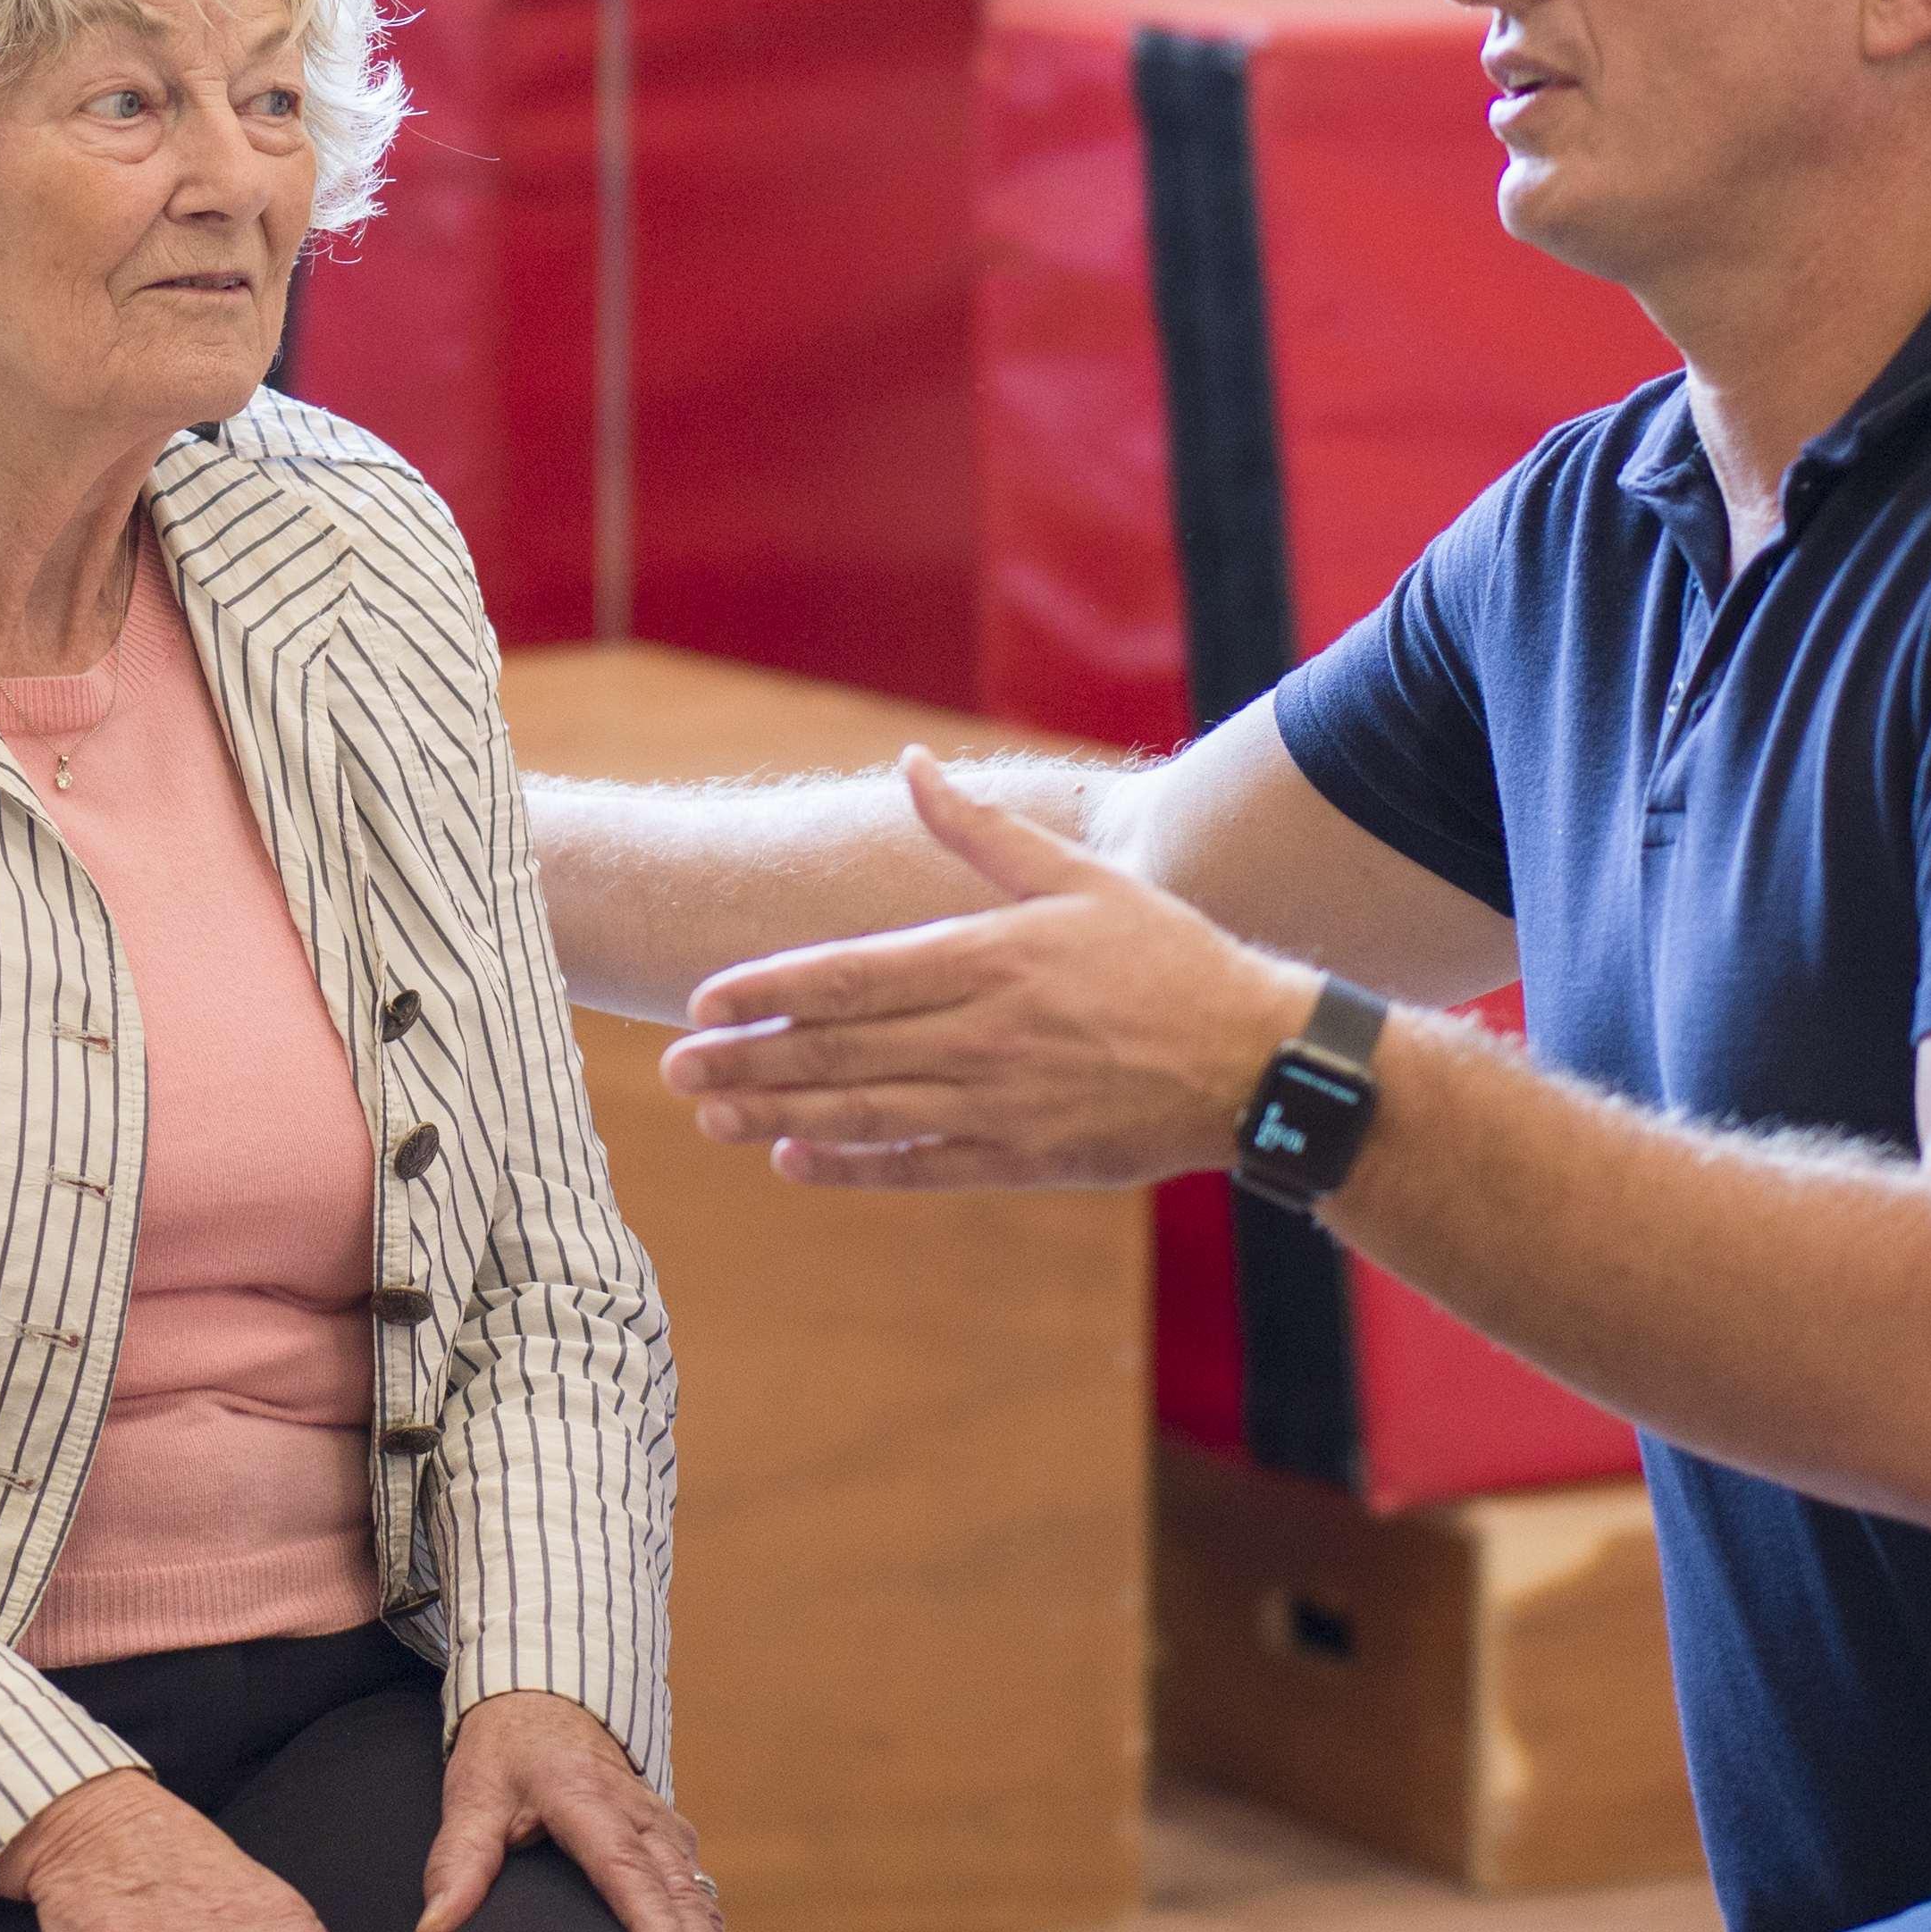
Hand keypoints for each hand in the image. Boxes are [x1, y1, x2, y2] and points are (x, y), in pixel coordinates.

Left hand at [420, 1689, 743, 1931]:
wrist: (548, 1700)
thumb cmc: (506, 1752)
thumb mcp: (473, 1793)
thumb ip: (457, 1861)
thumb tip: (432, 1930)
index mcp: (589, 1801)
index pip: (628, 1872)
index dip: (656, 1928)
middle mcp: (642, 1817)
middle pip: (682, 1900)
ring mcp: (667, 1831)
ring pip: (701, 1905)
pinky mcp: (675, 1845)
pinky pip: (702, 1901)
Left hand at [662, 749, 1319, 1191]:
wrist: (1255, 1061)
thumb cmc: (1166, 958)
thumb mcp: (1078, 878)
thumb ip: (980, 831)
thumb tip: (911, 763)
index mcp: (988, 958)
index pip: (850, 977)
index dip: (769, 990)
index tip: (704, 999)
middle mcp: (982, 1036)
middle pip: (839, 1050)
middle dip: (748, 1058)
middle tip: (675, 1067)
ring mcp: (1000, 1105)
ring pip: (864, 1112)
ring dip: (778, 1113)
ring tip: (711, 1113)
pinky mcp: (1024, 1160)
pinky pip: (918, 1168)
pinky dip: (851, 1166)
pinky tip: (794, 1159)